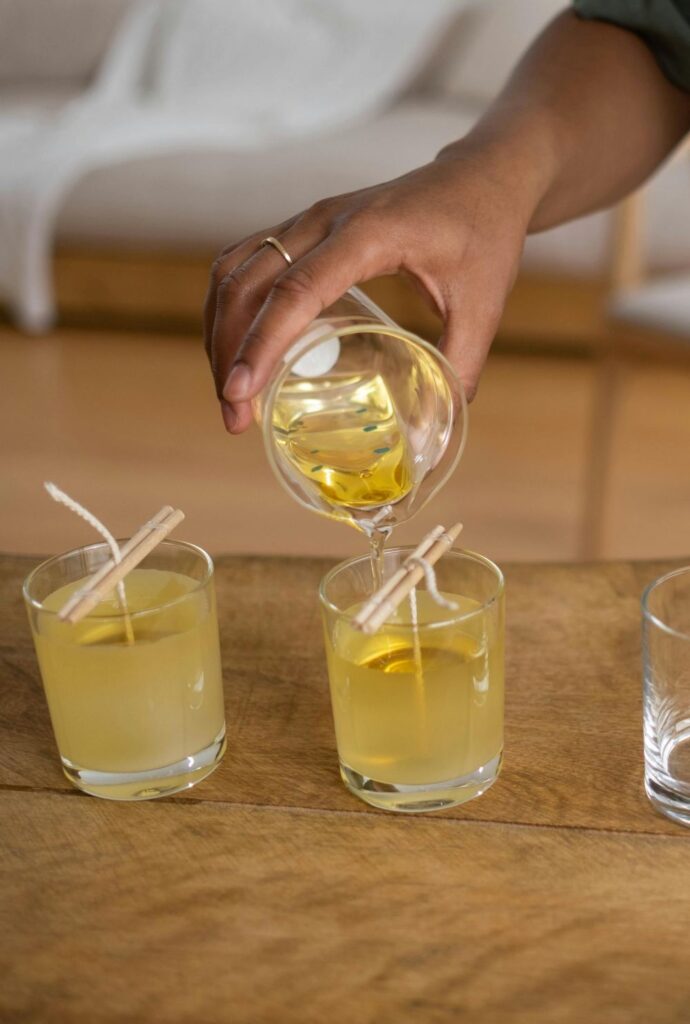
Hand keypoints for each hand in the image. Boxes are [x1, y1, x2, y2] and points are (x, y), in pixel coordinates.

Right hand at [204, 146, 537, 433]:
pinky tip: (237, 350)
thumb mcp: (484, 304)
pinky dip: (229, 309)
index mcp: (367, 233)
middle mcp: (323, 219)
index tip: (240, 394)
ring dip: (219, 332)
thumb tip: (433, 440)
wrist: (480, 176)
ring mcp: (307, 219)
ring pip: (232, 272)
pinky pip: (243, 263)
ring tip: (230, 393)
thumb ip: (459, 368)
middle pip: (246, 284)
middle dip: (228, 353)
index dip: (260, 345)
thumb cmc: (483, 231)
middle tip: (234, 417)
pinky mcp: (302, 228)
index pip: (295, 291)